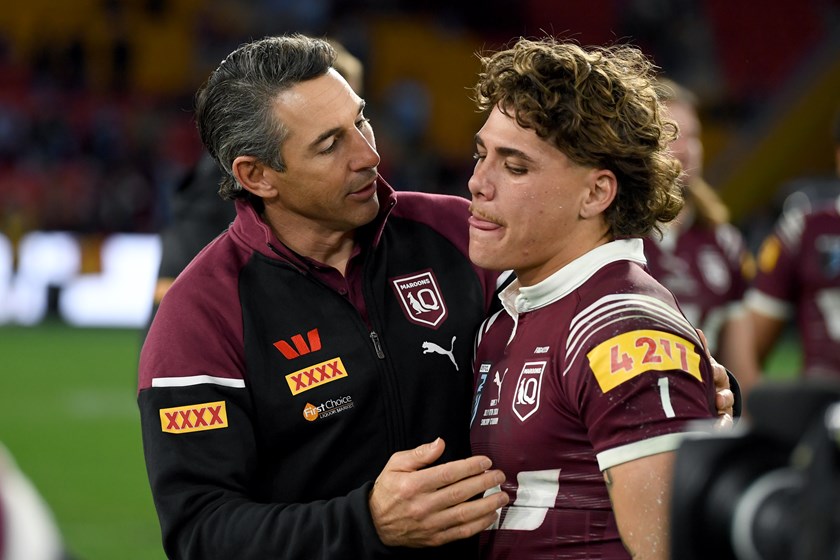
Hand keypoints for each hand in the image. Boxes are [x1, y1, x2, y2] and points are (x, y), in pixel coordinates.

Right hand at [369, 438, 508, 547]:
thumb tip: (440, 443)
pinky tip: (491, 515)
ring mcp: (430, 524)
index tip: (485, 461)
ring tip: (502, 496)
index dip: (470, 467)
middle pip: (460, 493)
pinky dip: (479, 525)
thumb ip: (419, 454)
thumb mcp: (396, 464)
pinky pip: (461, 532)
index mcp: (413, 485)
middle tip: (499, 475)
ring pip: (464, 514)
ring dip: (487, 505)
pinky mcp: (435, 538)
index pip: (448, 474)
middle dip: (484, 483)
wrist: (375, 523)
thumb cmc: (388, 490)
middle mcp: (423, 505)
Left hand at [697, 329, 733, 429]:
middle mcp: (722, 393)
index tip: (713, 371)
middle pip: (726, 394)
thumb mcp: (702, 365)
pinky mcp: (720, 422)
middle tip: (717, 400)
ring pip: (726, 411)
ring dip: (723, 415)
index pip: (718, 373)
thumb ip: (700, 351)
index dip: (716, 372)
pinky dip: (722, 427)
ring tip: (719, 419)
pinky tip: (718, 430)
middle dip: (723, 396)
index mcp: (716, 378)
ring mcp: (722, 409)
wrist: (706, 398)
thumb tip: (697, 331)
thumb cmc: (703, 378)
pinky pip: (724, 425)